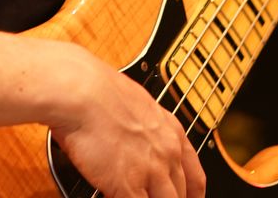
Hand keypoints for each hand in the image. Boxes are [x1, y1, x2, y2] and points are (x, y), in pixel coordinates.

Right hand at [47, 42, 206, 197]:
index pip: (196, 177)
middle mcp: (167, 153)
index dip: (193, 195)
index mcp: (171, 132)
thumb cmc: (96, 90)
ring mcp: (150, 171)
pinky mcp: (128, 186)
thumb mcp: (135, 105)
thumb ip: (142, 128)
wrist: (81, 92)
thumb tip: (133, 138)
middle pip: (180, 195)